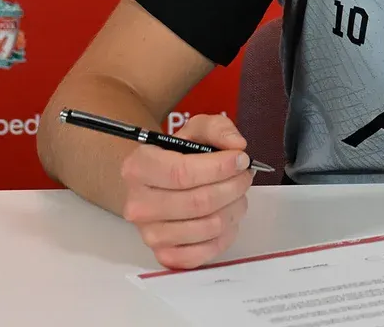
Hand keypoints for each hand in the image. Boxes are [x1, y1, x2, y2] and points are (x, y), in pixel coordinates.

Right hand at [119, 112, 255, 268]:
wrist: (159, 183)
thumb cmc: (178, 155)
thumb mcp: (196, 129)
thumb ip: (218, 128)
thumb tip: (237, 145)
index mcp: (139, 167)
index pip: (181, 173)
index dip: (218, 168)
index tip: (241, 159)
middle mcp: (138, 204)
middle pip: (198, 203)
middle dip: (232, 187)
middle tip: (245, 176)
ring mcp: (150, 234)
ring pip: (207, 227)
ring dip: (233, 209)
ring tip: (238, 194)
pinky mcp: (164, 256)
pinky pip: (204, 253)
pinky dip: (225, 235)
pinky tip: (228, 216)